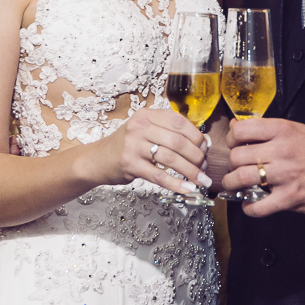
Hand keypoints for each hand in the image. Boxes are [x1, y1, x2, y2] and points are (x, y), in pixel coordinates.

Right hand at [88, 108, 210, 197]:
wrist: (98, 159)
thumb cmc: (127, 145)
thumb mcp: (145, 130)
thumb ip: (169, 132)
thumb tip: (203, 142)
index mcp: (146, 115)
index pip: (179, 122)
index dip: (196, 135)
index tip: (206, 148)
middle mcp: (139, 127)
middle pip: (178, 141)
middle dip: (197, 156)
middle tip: (205, 167)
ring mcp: (134, 146)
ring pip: (171, 159)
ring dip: (190, 171)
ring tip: (201, 180)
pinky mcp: (131, 165)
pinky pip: (159, 176)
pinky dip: (176, 184)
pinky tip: (188, 189)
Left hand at [224, 117, 304, 216]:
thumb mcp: (295, 129)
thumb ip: (267, 128)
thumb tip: (235, 128)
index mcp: (282, 130)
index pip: (241, 130)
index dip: (231, 138)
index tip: (233, 145)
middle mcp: (282, 150)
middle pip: (237, 156)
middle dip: (231, 163)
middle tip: (235, 166)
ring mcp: (285, 175)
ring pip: (242, 178)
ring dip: (232, 183)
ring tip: (234, 184)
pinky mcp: (290, 197)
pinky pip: (259, 206)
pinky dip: (248, 208)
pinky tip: (248, 204)